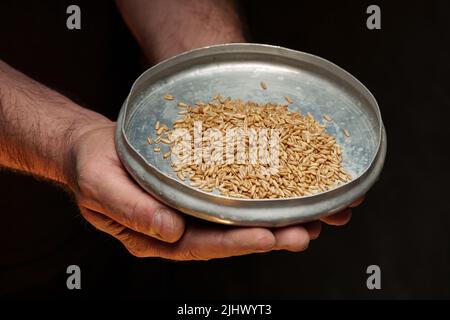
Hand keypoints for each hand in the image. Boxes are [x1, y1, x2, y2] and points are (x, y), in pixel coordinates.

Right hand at [68, 123, 360, 259]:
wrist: (92, 146)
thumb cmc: (91, 165)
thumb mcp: (99, 185)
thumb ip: (129, 209)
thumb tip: (168, 230)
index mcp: (153, 234)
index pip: (199, 245)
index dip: (234, 242)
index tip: (266, 236)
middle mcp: (177, 226)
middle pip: (226, 236)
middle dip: (266, 236)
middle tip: (303, 232)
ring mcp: (189, 207)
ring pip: (234, 218)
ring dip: (271, 219)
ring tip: (309, 218)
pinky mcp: (196, 186)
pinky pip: (230, 193)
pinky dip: (257, 194)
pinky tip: (283, 190)